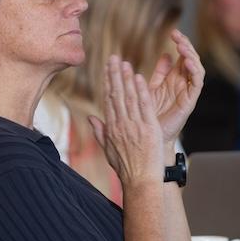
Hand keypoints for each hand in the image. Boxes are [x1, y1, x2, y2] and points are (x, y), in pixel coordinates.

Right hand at [89, 56, 163, 187]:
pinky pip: (144, 107)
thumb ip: (100, 132)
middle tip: (114, 58)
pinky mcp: (148, 129)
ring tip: (125, 63)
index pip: (109, 101)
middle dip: (115, 75)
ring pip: (129, 98)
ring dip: (127, 78)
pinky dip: (142, 92)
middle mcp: (121, 125)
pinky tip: (140, 79)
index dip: (108, 82)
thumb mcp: (109, 151)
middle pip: (116, 95)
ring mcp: (134, 127)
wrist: (140, 182)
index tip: (108, 69)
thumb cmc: (126, 169)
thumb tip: (91, 118)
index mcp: (112, 128)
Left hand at [148, 30, 204, 144]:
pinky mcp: (190, 101)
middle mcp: (183, 83)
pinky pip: (197, 83)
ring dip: (191, 55)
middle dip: (186, 46)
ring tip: (182, 46)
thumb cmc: (150, 113)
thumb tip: (166, 54)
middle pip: (191, 59)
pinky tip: (186, 62)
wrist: (150, 135)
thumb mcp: (152, 87)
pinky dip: (194, 71)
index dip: (180, 43)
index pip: (182, 56)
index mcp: (174, 78)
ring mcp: (188, 91)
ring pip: (197, 68)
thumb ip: (160, 72)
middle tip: (178, 36)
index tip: (173, 33)